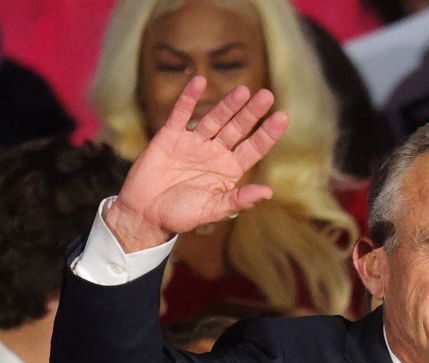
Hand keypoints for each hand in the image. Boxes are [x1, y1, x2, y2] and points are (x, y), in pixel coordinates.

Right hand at [105, 76, 288, 251]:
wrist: (145, 213)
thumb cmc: (181, 215)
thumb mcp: (213, 209)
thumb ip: (239, 200)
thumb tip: (269, 192)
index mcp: (229, 170)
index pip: (253, 148)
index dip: (267, 133)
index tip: (283, 117)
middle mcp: (215, 153)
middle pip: (237, 128)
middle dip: (252, 113)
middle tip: (267, 95)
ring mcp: (193, 143)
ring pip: (215, 118)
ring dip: (228, 104)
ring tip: (244, 90)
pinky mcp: (170, 136)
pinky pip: (181, 113)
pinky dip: (189, 98)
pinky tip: (199, 81)